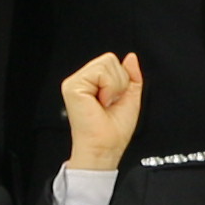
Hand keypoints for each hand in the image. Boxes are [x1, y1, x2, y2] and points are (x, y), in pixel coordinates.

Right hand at [57, 52, 142, 171]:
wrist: (106, 147)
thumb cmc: (114, 130)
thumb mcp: (130, 97)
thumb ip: (132, 76)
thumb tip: (131, 57)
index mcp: (92, 83)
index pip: (111, 62)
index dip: (122, 79)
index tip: (115, 99)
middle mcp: (82, 81)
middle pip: (109, 59)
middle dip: (119, 82)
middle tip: (110, 102)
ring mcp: (75, 82)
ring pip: (106, 63)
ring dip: (114, 86)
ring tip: (105, 103)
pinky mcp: (72, 86)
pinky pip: (100, 72)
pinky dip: (108, 88)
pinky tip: (100, 102)